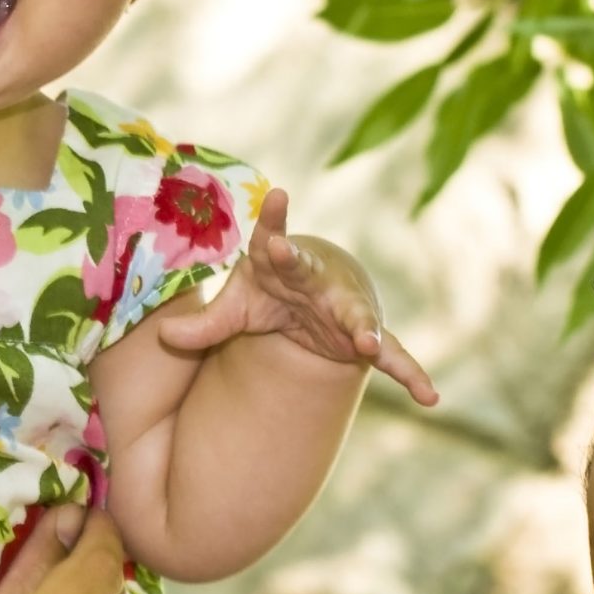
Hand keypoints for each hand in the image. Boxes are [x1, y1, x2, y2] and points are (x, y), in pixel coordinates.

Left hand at [154, 187, 438, 405]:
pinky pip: (392, 356)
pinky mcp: (363, 335)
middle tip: (292, 257)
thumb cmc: (269, 290)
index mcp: (280, 262)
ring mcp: (344, 307)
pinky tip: (430, 397)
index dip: (275, 219)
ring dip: (362, 327)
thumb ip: (204, 326)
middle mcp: (316, 280)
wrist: (312, 291)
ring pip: (356, 316)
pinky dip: (411, 374)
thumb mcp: (235, 307)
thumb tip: (164, 335)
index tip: (279, 195)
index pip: (272, 237)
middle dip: (303, 268)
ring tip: (367, 343)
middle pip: (310, 274)